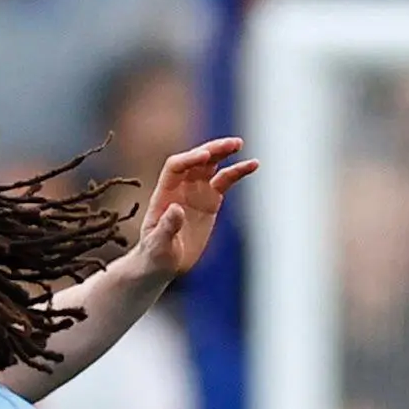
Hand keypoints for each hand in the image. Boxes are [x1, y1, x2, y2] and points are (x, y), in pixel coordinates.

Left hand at [125, 137, 258, 282]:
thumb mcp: (158, 245)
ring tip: (240, 145)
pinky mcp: (210, 202)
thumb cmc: (155, 255)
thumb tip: (176, 208)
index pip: (176, 167)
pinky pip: (225, 181)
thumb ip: (167, 226)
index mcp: (164, 194)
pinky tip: (252, 165)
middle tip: (232, 144)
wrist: (163, 264)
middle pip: (196, 160)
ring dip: (224, 153)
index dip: (190, 159)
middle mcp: (180, 188)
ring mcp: (196, 193)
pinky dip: (237, 172)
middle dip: (213, 149)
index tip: (206, 156)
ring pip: (211, 166)